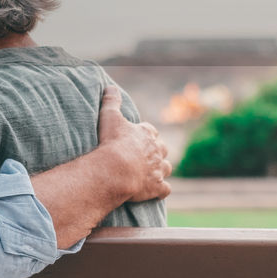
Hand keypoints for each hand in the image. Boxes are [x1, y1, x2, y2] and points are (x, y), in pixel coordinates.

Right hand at [96, 85, 171, 202]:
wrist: (115, 170)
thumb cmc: (112, 142)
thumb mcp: (109, 117)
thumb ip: (111, 101)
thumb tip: (111, 87)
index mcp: (147, 134)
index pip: (150, 131)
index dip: (145, 134)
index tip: (137, 137)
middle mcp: (157, 151)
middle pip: (162, 148)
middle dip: (157, 151)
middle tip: (145, 155)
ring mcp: (158, 170)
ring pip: (167, 168)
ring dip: (162, 169)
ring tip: (152, 172)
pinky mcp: (157, 188)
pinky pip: (165, 189)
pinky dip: (162, 189)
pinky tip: (157, 190)